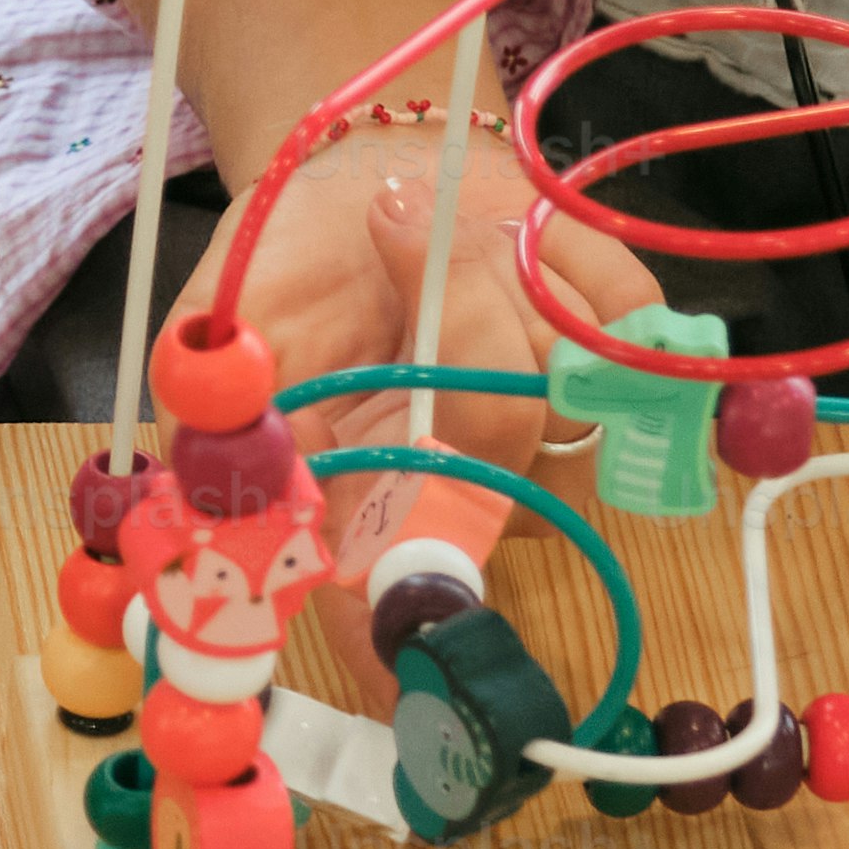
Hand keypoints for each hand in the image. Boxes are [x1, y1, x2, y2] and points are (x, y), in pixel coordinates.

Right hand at [225, 143, 656, 703]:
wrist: (359, 165)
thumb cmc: (287, 261)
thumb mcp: (222, 327)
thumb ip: (218, 425)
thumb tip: (229, 508)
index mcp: (371, 497)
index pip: (391, 605)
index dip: (406, 648)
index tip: (406, 682)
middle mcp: (468, 478)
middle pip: (497, 449)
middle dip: (452, 323)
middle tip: (387, 225)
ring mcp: (550, 416)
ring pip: (564, 376)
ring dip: (490, 273)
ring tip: (424, 223)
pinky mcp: (616, 348)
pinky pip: (629, 318)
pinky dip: (570, 258)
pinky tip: (507, 232)